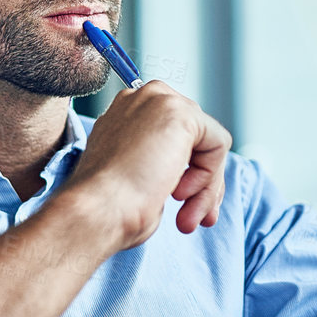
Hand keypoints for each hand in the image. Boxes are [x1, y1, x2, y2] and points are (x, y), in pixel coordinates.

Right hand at [59, 81, 230, 247]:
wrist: (98, 210)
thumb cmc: (109, 205)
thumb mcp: (135, 176)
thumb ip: (159, 163)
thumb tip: (189, 174)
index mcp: (126, 112)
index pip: (174, 135)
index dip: (186, 172)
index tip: (185, 205)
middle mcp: (142, 99)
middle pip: (195, 137)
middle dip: (201, 180)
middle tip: (192, 216)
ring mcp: (161, 101)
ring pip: (209, 142)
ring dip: (205, 186)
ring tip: (187, 217)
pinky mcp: (182, 113)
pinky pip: (218, 144)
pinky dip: (209, 176)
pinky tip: (182, 193)